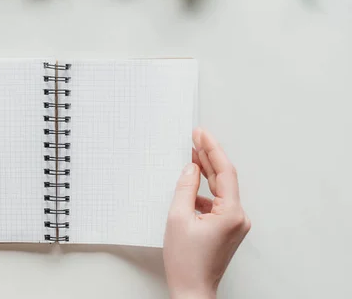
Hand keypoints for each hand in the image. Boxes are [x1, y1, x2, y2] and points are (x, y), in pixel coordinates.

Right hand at [163, 129, 250, 298]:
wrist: (192, 289)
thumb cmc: (186, 262)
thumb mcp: (178, 218)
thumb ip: (185, 189)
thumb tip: (190, 169)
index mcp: (231, 213)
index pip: (224, 172)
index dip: (211, 149)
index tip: (201, 134)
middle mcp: (238, 217)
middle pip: (224, 178)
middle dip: (208, 157)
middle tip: (196, 137)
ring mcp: (235, 224)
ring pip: (220, 189)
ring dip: (206, 173)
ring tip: (191, 155)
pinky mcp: (228, 228)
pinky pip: (217, 202)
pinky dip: (204, 191)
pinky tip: (191, 185)